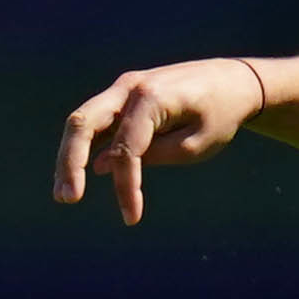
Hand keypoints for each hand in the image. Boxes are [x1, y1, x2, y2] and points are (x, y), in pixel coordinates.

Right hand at [49, 56, 267, 226]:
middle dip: (70, 163)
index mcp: (152, 97)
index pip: (127, 148)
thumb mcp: (194, 144)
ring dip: (69, 158)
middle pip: (82, 123)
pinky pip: (95, 122)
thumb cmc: (220, 114)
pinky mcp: (123, 98)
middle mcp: (129, 87)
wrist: (234, 81)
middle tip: (67, 200)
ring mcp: (123, 89)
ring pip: (82, 122)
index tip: (132, 217)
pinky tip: (74, 177)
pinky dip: (82, 148)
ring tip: (64, 195)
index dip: (125, 186)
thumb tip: (102, 166)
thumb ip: (151, 156)